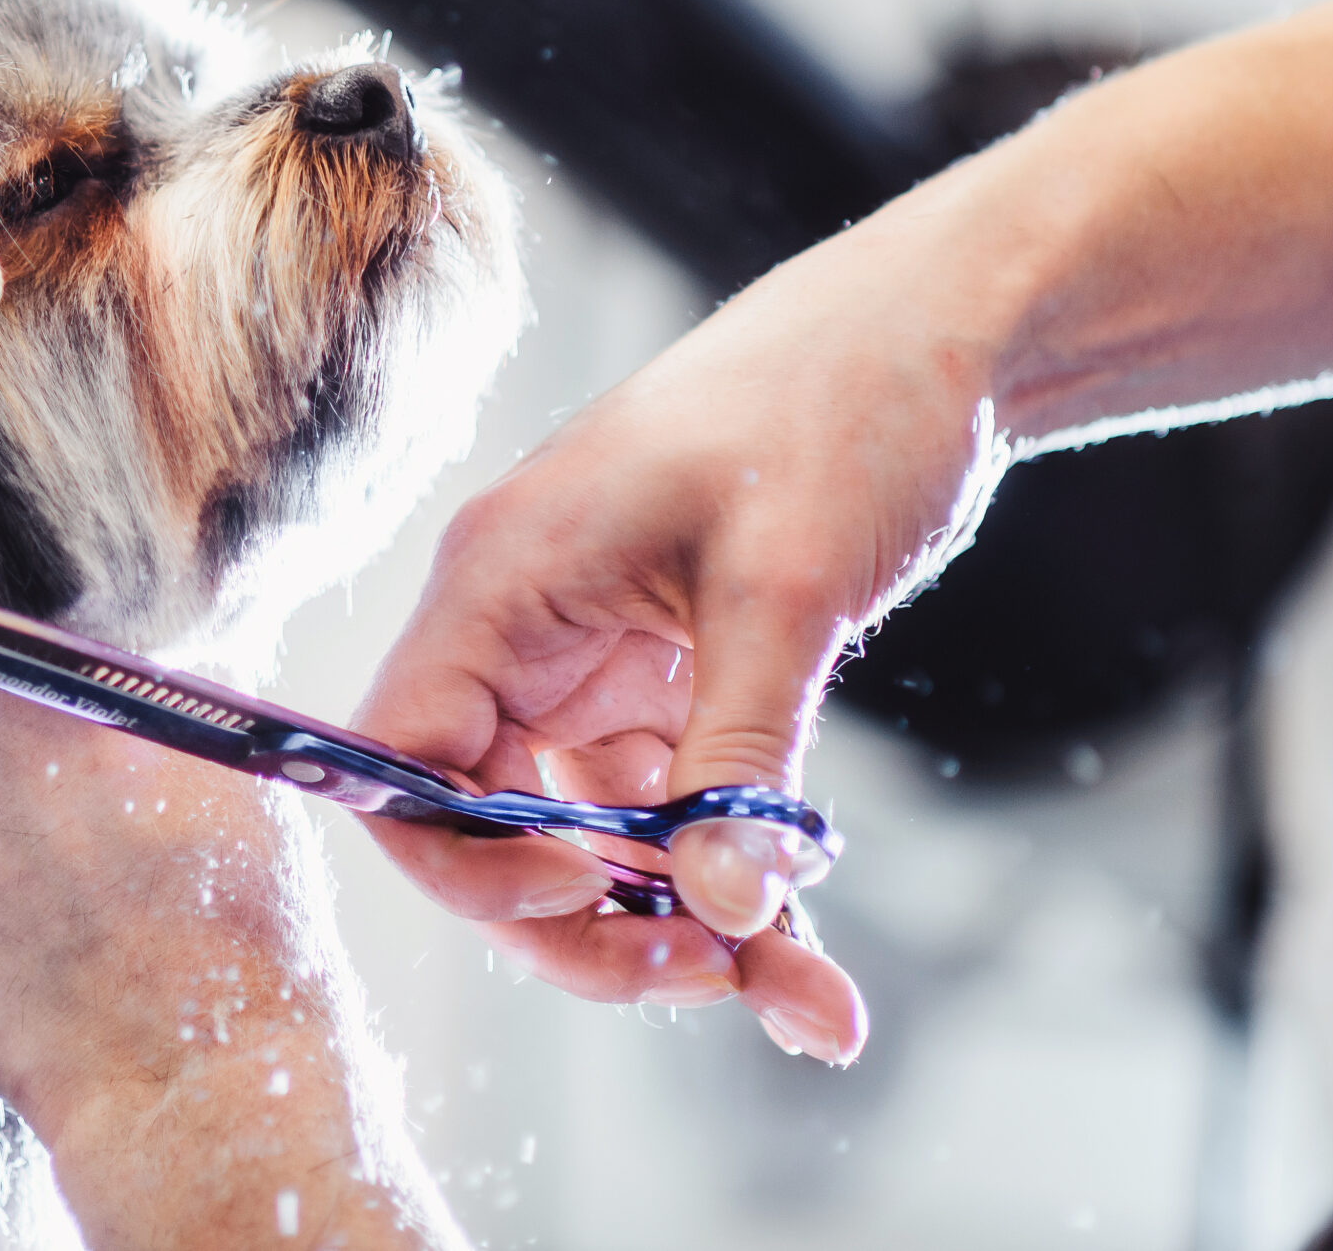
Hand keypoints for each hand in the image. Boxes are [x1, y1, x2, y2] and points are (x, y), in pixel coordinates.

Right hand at [356, 0, 1332, 1063]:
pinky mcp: (663, 687)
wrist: (935, 337)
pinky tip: (812, 967)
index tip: (588, 894)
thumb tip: (717, 909)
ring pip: (587, 845)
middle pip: (485, 830)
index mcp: (502, 584)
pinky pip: (668, 820)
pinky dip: (731, 889)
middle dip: (587, 925)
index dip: (464, 858)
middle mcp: (522, 634)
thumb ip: (737, 758)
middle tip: (710, 974)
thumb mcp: (787, 589)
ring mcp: (591, 667)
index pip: (398, 760)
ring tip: (805, 996)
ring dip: (679, 930)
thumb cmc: (838, 410)